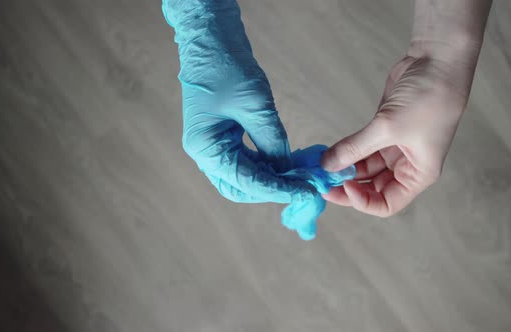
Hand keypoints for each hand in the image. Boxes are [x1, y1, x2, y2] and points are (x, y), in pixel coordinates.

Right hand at [163, 0, 313, 203]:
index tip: (305, 191)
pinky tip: (286, 162)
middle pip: (240, 188)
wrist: (211, 40)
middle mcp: (205, 153)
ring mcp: (212, 145)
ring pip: (243, 177)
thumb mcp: (255, 106)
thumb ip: (272, 142)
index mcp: (205, 148)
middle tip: (302, 186)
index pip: (245, 182)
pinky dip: (265, 165)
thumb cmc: (226, 67)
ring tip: (299, 175)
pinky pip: (245, 161)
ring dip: (270, 179)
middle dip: (271, 190)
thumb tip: (288, 171)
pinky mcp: (222, 137)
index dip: (277, 189)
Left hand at [321, 48, 479, 216]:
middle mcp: (407, 165)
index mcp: (418, 174)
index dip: (363, 200)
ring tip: (320, 167)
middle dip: (348, 185)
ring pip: (365, 168)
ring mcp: (395, 147)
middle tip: (321, 182)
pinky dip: (346, 151)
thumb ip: (355, 148)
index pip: (387, 203)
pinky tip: (328, 152)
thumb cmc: (429, 98)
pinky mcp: (384, 129)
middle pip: (373, 187)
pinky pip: (361, 148)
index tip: (343, 186)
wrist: (438, 59)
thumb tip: (327, 165)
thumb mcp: (388, 127)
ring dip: (344, 168)